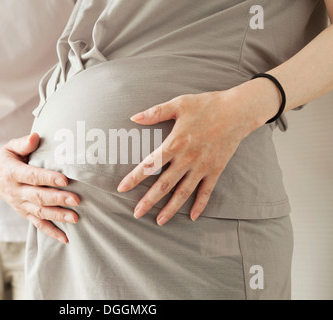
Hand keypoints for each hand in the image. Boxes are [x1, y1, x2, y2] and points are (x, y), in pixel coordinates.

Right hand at [0, 133, 79, 243]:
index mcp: (13, 173)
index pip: (32, 176)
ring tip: (76, 218)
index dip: (48, 178)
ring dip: (58, 216)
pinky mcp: (24, 213)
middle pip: (38, 197)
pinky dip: (51, 232)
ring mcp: (19, 204)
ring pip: (40, 212)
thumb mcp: (11, 147)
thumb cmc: (6, 158)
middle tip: (77, 200)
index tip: (65, 180)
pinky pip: (37, 224)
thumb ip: (24, 143)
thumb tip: (36, 137)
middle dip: (58, 199)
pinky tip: (65, 238)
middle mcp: (15, 191)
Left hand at [117, 82, 278, 224]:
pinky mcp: (216, 170)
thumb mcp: (179, 104)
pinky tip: (193, 217)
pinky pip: (207, 191)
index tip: (121, 189)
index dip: (134, 178)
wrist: (239, 110)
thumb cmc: (207, 105)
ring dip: (171, 208)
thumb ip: (155, 112)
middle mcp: (187, 159)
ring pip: (183, 192)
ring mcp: (202, 167)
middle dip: (149, 200)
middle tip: (136, 213)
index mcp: (175, 143)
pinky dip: (200, 204)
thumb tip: (133, 117)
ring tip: (159, 221)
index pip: (150, 164)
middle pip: (164, 184)